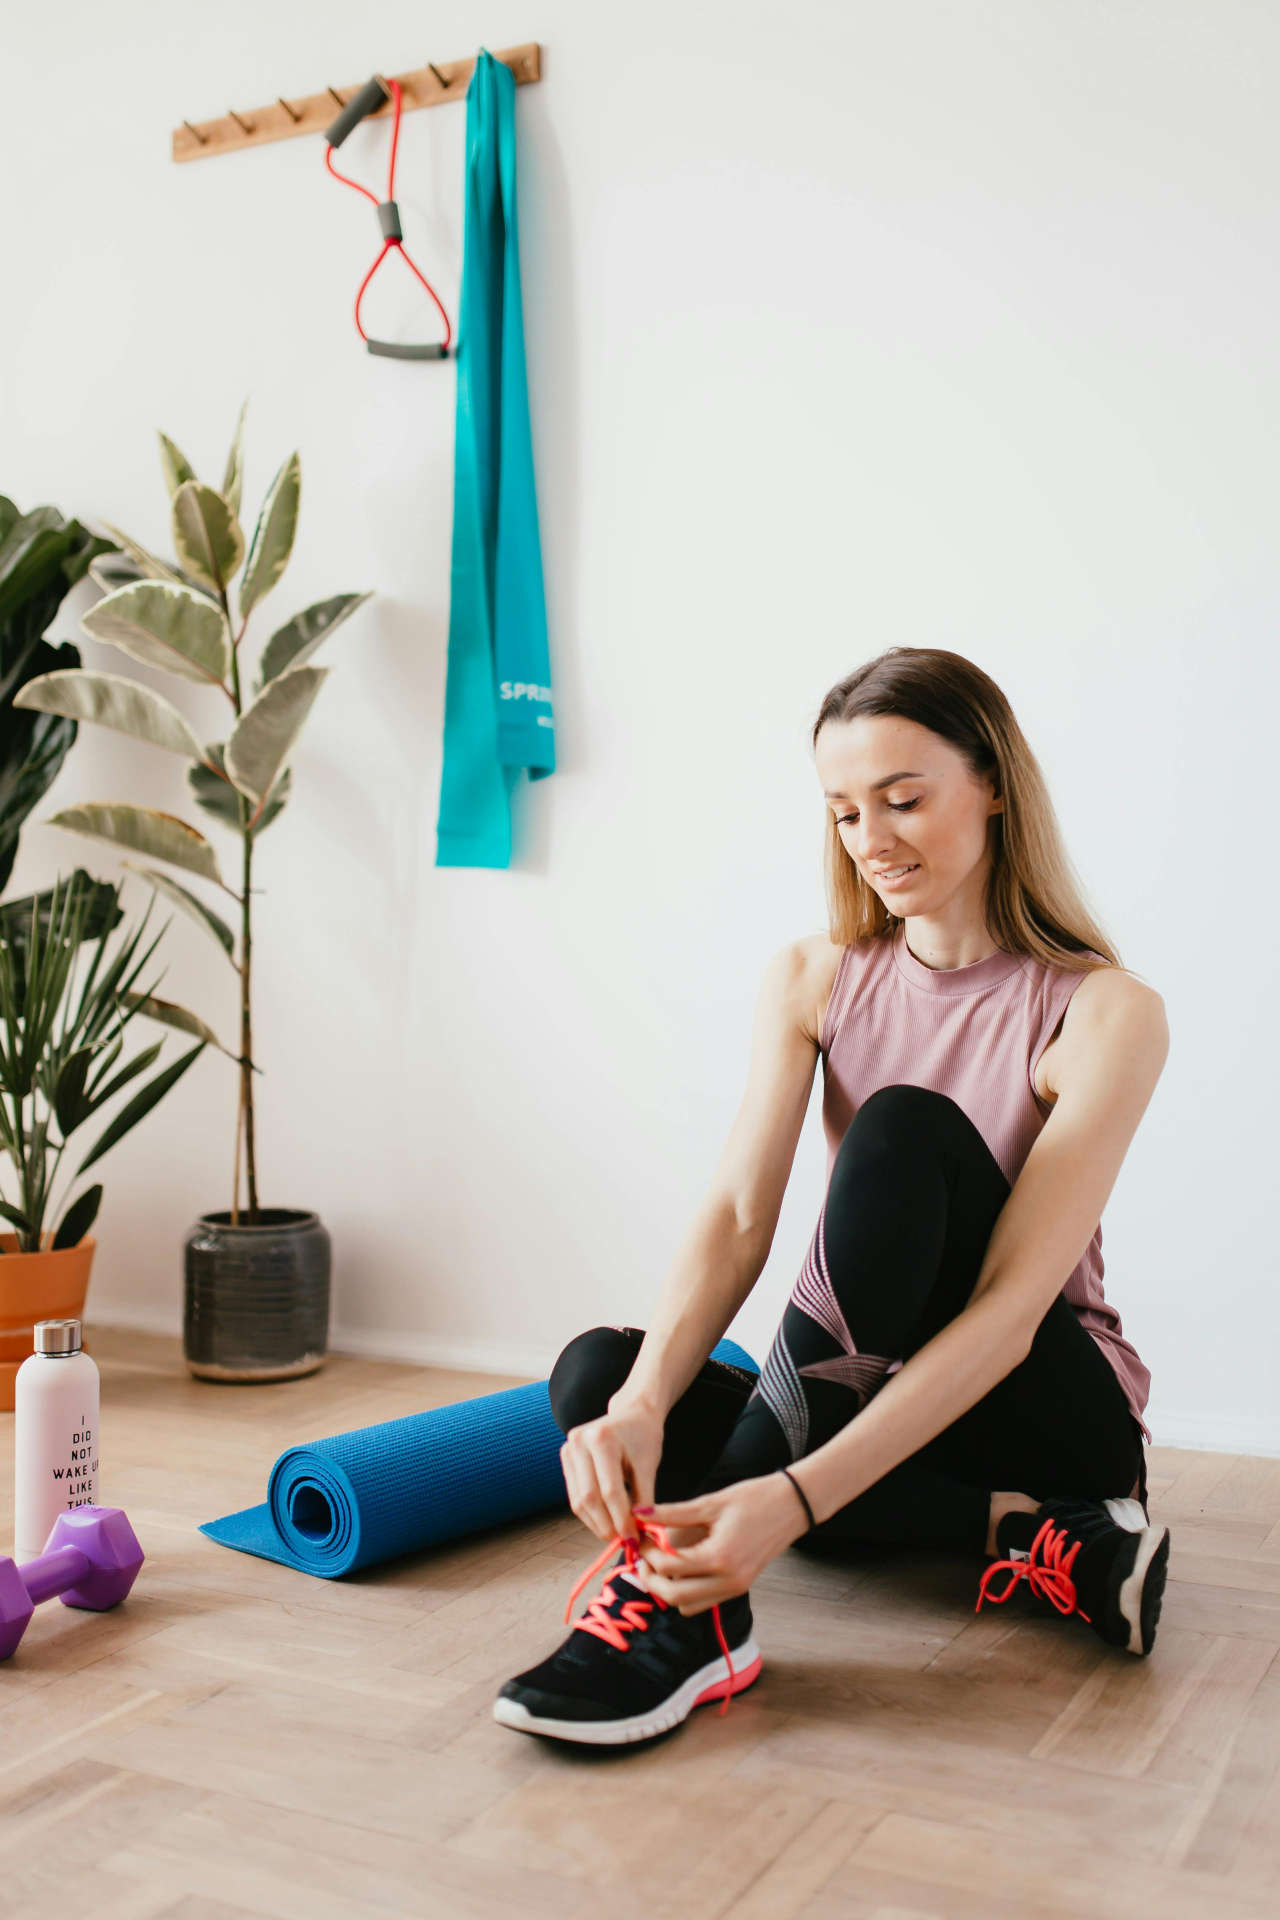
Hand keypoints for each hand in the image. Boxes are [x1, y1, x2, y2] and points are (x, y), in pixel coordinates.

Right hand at [559, 1401, 664, 1543]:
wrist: (632, 1412)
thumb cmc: (644, 1437)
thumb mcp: (649, 1467)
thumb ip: (644, 1501)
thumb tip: (639, 1536)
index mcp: (602, 1439)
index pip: (610, 1491)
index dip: (621, 1519)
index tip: (634, 1538)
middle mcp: (579, 1441)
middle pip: (589, 1497)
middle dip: (607, 1525)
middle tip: (624, 1541)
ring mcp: (569, 1448)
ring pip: (578, 1500)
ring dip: (596, 1523)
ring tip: (615, 1535)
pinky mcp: (565, 1456)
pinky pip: (575, 1494)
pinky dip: (590, 1513)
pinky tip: (605, 1522)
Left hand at [634, 1471, 812, 1614]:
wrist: (792, 1506)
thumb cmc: (754, 1499)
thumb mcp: (710, 1503)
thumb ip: (672, 1512)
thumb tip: (639, 1513)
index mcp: (720, 1558)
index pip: (669, 1566)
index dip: (648, 1552)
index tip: (640, 1537)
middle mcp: (728, 1581)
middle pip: (674, 1597)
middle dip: (651, 1579)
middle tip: (643, 1557)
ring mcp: (735, 1588)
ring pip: (687, 1606)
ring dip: (668, 1588)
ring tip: (660, 1561)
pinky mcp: (739, 1587)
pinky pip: (704, 1601)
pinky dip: (686, 1591)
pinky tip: (682, 1566)